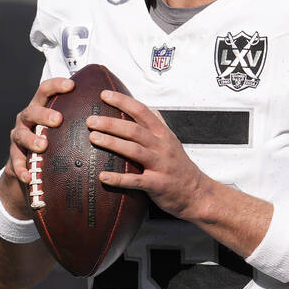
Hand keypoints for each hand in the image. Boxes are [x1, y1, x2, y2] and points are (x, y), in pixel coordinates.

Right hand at [4, 77, 73, 215]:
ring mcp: (19, 137)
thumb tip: (118, 112)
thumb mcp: (66, 128)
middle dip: (43, 114)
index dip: (56, 86)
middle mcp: (27, 120)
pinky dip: (22, 169)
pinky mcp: (14, 157)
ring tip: (42, 145)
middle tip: (58, 120)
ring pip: (20, 135)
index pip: (45, 91)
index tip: (71, 86)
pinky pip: (16, 163)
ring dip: (31, 139)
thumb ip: (82, 118)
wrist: (30, 166)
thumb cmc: (56, 141)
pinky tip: (29, 176)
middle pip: (31, 111)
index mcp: (41, 108)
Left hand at [87, 89, 209, 219]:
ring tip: (93, 138)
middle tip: (91, 120)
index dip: (123, 101)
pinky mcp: (157, 185)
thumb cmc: (180, 167)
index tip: (104, 95)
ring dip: (112, 143)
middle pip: (134, 130)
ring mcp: (160, 166)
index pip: (142, 111)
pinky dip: (119, 179)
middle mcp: (162, 147)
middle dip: (111, 123)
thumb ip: (160, 125)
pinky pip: (136, 181)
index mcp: (163, 134)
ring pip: (134, 150)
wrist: (197, 193)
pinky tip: (102, 176)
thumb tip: (150, 109)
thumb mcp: (173, 141)